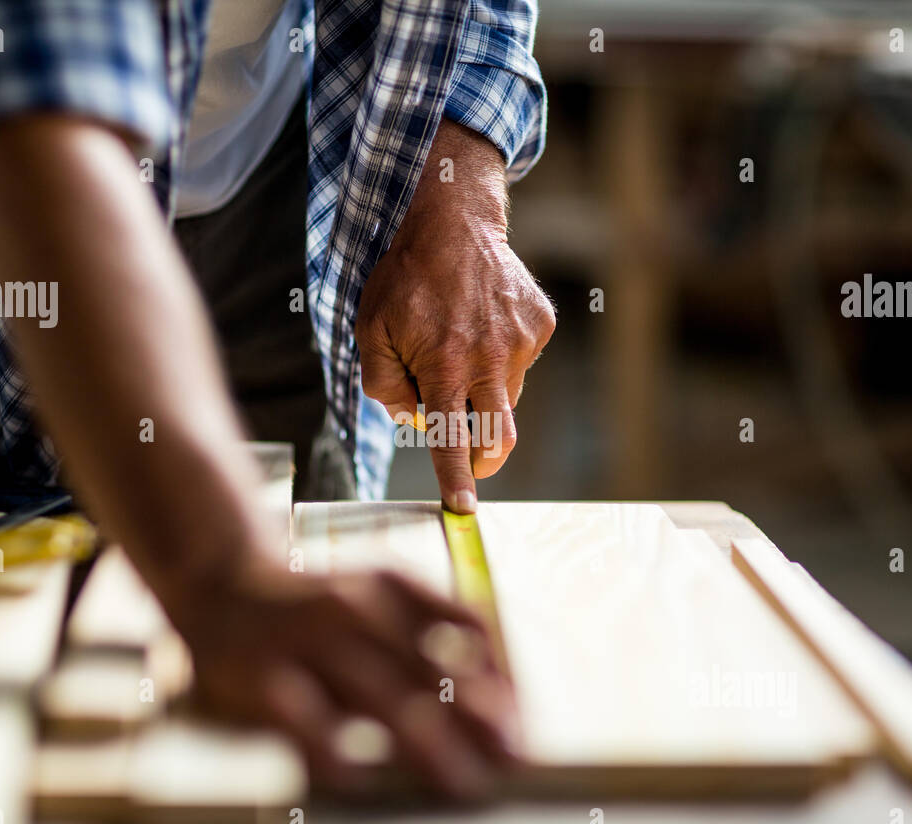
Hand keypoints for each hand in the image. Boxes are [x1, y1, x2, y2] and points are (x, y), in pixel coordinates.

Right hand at [169, 560, 519, 799]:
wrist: (221, 579)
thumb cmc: (316, 600)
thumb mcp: (381, 588)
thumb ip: (436, 619)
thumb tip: (500, 672)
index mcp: (391, 586)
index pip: (465, 629)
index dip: (502, 678)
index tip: (524, 719)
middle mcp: (355, 610)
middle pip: (433, 672)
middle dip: (480, 721)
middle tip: (516, 758)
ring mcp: (310, 646)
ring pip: (385, 703)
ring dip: (434, 749)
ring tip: (467, 783)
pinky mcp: (266, 683)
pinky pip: (311, 731)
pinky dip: (343, 758)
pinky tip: (368, 779)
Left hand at [356, 121, 554, 513]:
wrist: (453, 222)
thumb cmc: (405, 281)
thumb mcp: (371, 332)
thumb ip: (385, 386)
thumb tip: (416, 423)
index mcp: (445, 366)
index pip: (450, 439)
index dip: (456, 480)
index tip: (463, 511)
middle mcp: (490, 359)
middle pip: (497, 437)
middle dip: (481, 459)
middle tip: (465, 453)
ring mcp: (521, 342)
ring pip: (506, 399)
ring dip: (482, 397)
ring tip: (458, 353)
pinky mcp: (540, 326)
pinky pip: (520, 366)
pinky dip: (499, 363)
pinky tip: (481, 329)